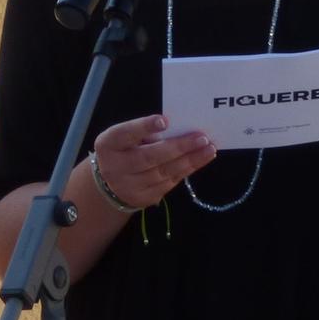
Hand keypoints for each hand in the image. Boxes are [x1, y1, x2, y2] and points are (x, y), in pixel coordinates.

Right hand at [91, 114, 216, 209]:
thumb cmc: (122, 151)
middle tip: (201, 138)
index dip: (144, 127)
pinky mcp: (144, 198)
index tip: (165, 121)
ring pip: (164, 172)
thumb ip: (143, 132)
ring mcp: (130, 186)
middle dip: (178, 147)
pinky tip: (200, 160)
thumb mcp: (124, 138)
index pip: (126, 134)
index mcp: (109, 144)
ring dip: (190, 160)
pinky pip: (169, 182)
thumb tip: (177, 128)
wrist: (109, 185)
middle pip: (149, 157)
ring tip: (209, 149)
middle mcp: (116, 167)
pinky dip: (187, 170)